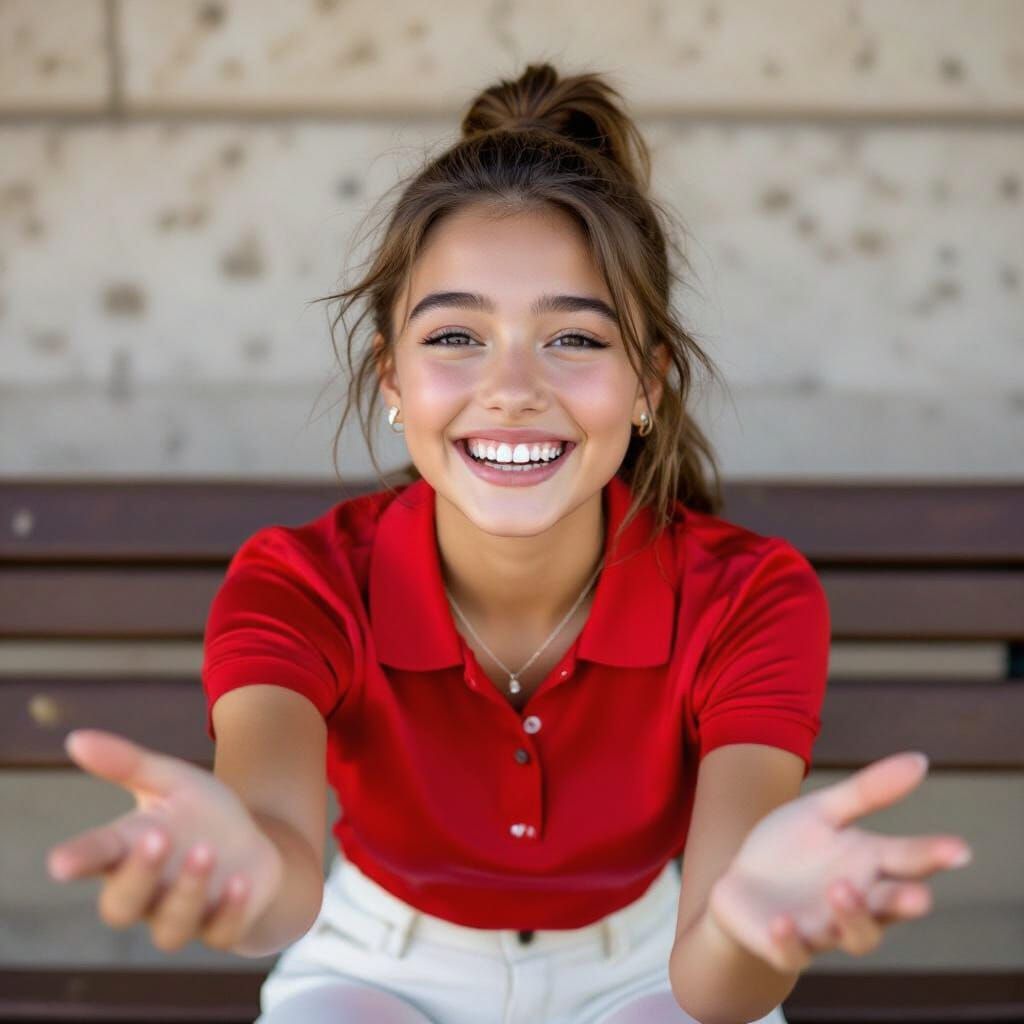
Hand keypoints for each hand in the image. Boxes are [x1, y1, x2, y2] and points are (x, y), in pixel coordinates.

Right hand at [46, 728, 283, 951]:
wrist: (254, 847)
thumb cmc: (201, 814)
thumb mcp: (172, 781)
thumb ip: (129, 763)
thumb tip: (76, 738)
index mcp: (128, 852)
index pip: (94, 859)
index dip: (78, 860)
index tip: (60, 862)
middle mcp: (149, 891)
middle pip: (122, 905)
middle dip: (138, 874)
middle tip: (155, 837)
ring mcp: (185, 914)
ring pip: (171, 926)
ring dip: (187, 889)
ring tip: (206, 850)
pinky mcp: (223, 926)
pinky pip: (221, 932)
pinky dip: (229, 910)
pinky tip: (240, 881)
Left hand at [706, 751, 972, 972]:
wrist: (739, 886)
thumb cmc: (791, 849)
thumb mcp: (823, 812)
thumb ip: (869, 791)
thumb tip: (921, 759)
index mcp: (869, 866)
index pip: (908, 861)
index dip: (933, 855)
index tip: (959, 848)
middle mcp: (856, 904)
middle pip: (890, 907)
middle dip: (904, 902)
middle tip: (919, 895)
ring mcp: (822, 929)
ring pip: (853, 936)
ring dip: (851, 916)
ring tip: (841, 889)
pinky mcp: (784, 946)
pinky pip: (792, 953)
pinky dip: (789, 940)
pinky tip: (782, 922)